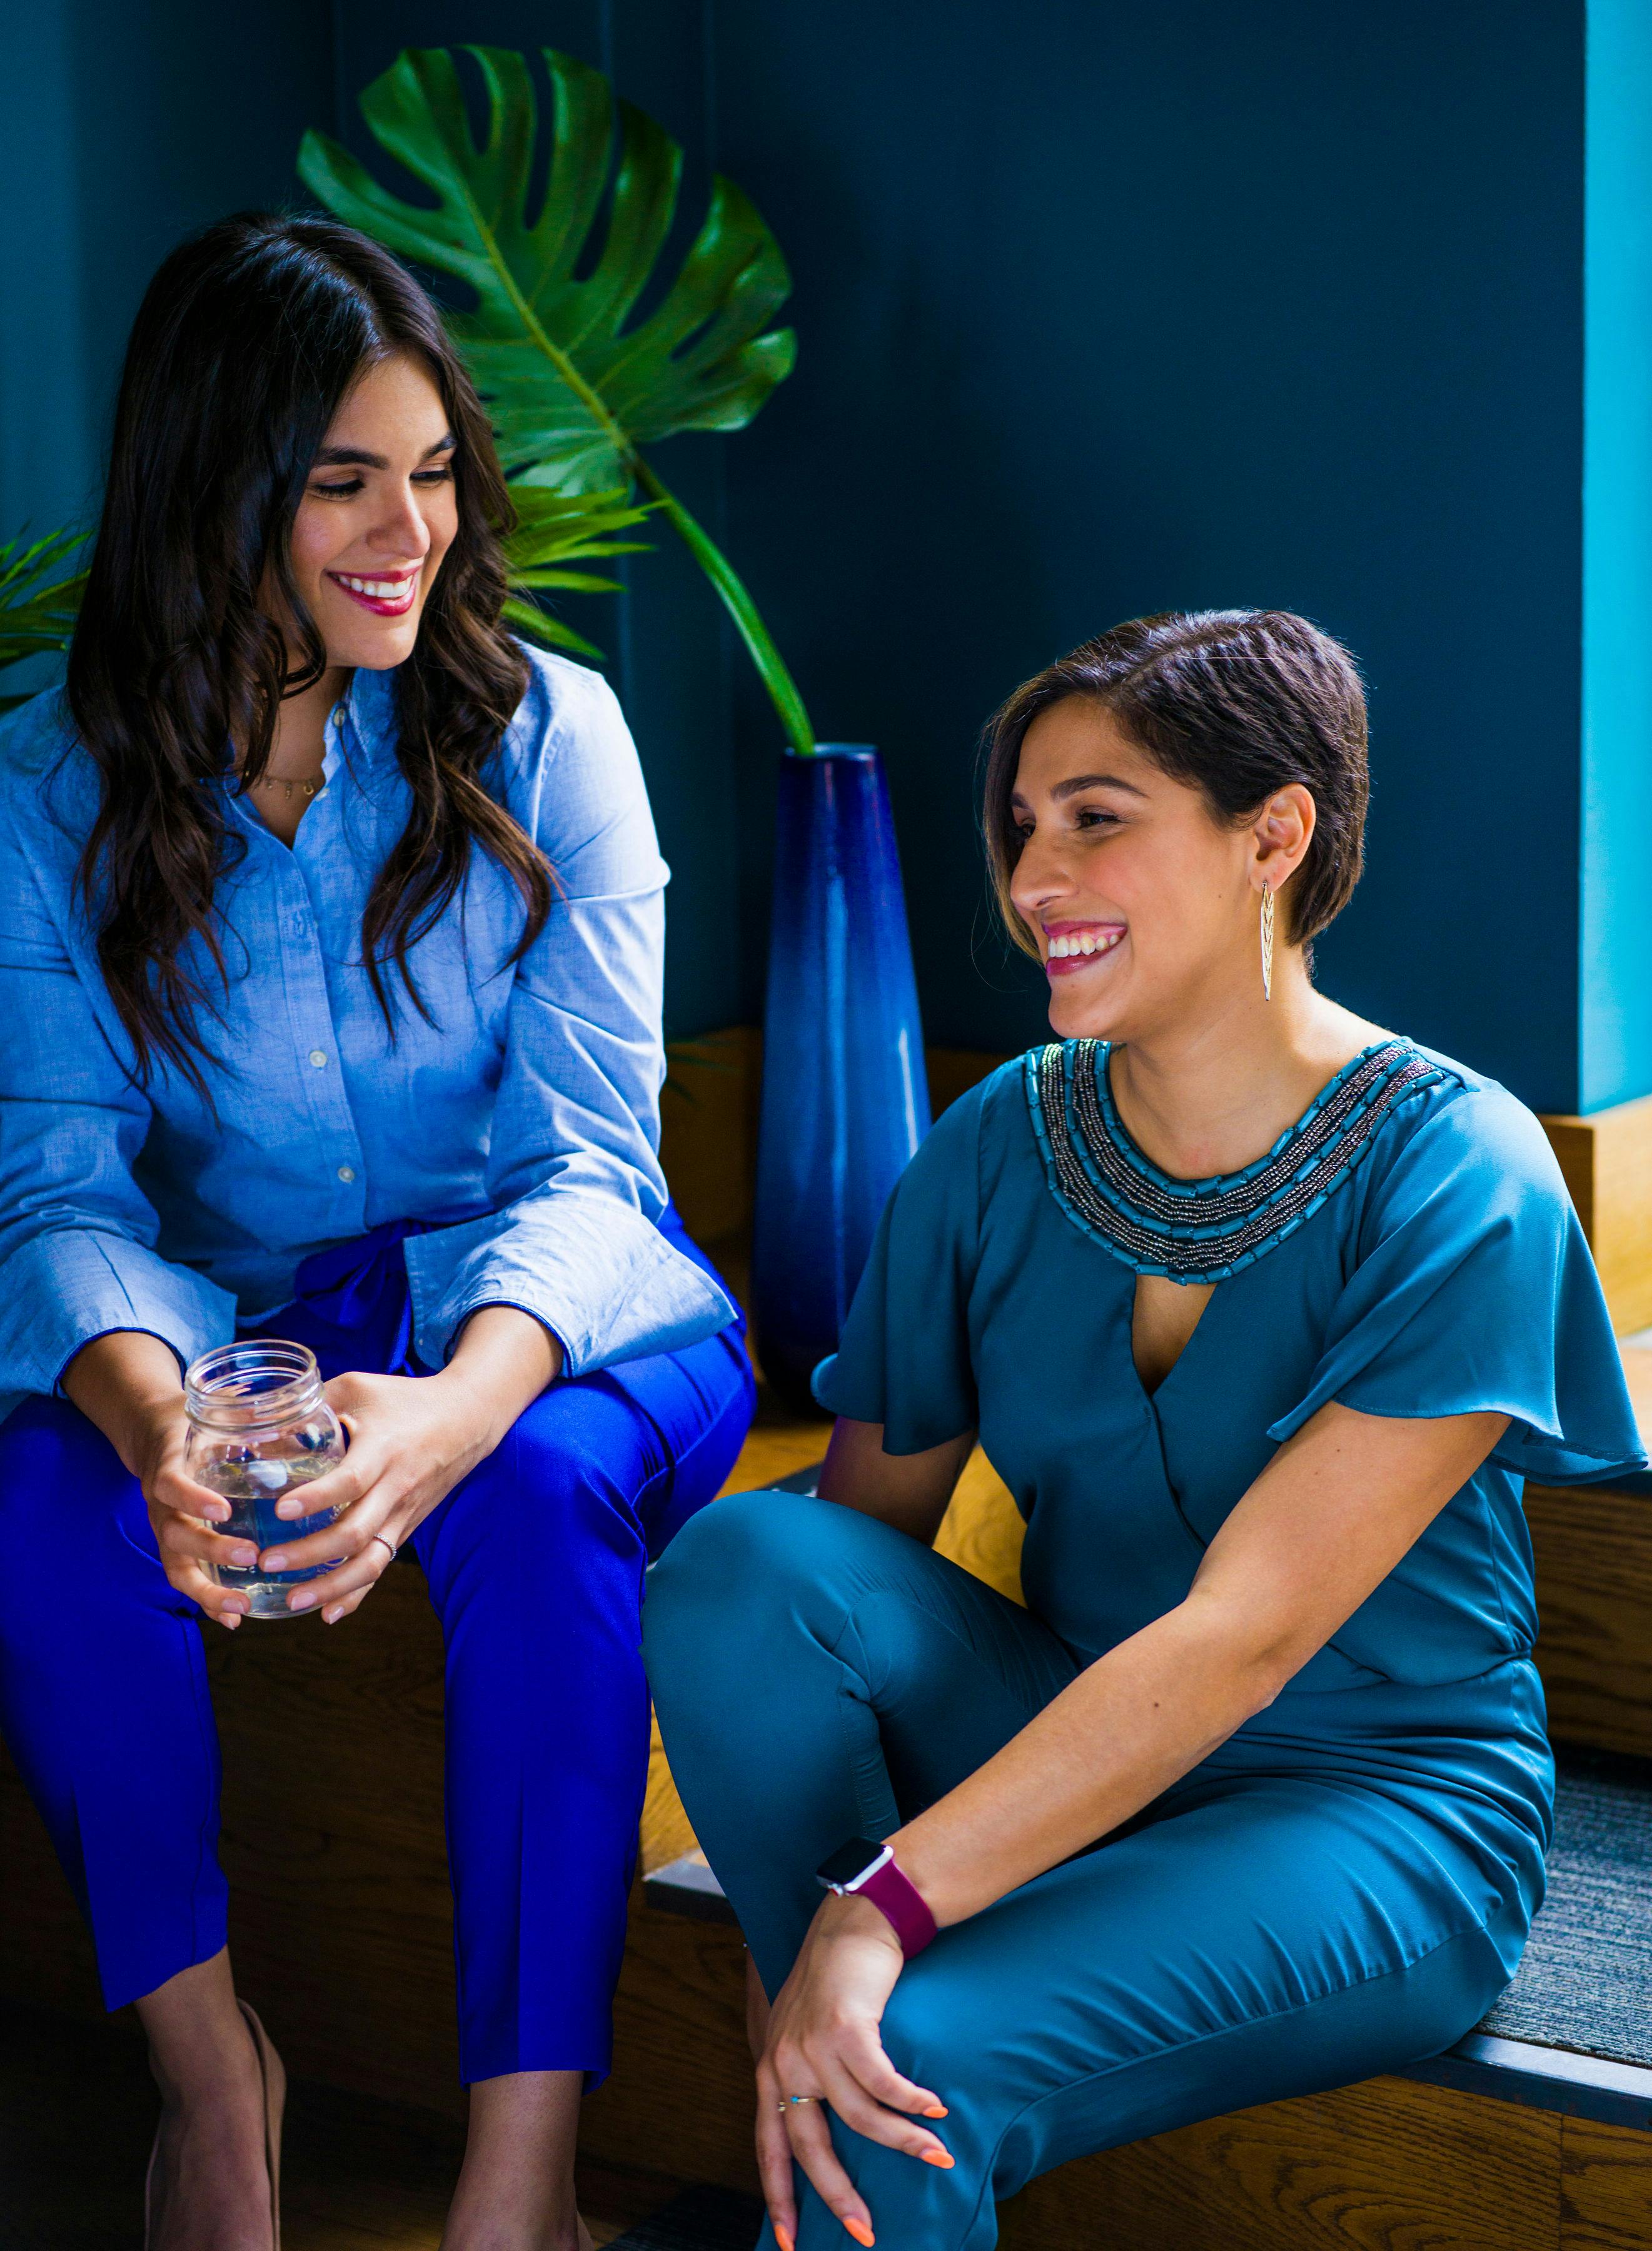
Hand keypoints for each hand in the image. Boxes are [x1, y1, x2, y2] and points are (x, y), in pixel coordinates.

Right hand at [136, 1394, 273, 1629]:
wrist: (153, 1435)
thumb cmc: (194, 1426)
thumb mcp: (210, 1417)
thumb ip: (243, 1417)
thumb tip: (294, 1409)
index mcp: (169, 1470)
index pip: (172, 1486)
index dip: (194, 1498)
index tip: (223, 1509)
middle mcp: (162, 1507)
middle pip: (176, 1536)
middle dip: (213, 1551)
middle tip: (252, 1554)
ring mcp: (167, 1531)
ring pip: (178, 1568)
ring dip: (210, 1591)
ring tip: (243, 1607)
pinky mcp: (177, 1549)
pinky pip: (188, 1580)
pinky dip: (209, 1602)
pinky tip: (236, 1619)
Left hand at [253, 1364, 495, 1620]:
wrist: (468, 1419)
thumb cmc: (407, 1399)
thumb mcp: (359, 1388)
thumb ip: (313, 1404)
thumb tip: (258, 1420)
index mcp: (383, 1449)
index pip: (351, 1480)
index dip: (316, 1498)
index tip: (280, 1510)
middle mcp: (396, 1487)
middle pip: (356, 1532)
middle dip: (310, 1554)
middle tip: (267, 1561)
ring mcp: (403, 1513)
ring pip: (370, 1560)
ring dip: (331, 1586)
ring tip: (292, 1599)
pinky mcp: (405, 1528)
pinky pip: (380, 1566)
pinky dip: (356, 1594)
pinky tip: (328, 1614)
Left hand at [755, 1893, 950, 2250]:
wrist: (853, 1919)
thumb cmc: (836, 1979)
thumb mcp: (805, 2031)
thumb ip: (810, 2077)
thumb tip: (833, 2135)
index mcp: (770, 2068)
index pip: (769, 2147)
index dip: (779, 2197)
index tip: (790, 2243)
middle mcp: (784, 2061)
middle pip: (810, 2149)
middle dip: (840, 2196)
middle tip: (866, 2231)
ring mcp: (813, 2044)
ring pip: (859, 2119)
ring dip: (903, 2143)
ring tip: (937, 2157)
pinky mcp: (847, 2027)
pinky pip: (883, 2083)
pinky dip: (913, 2103)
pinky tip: (938, 2111)